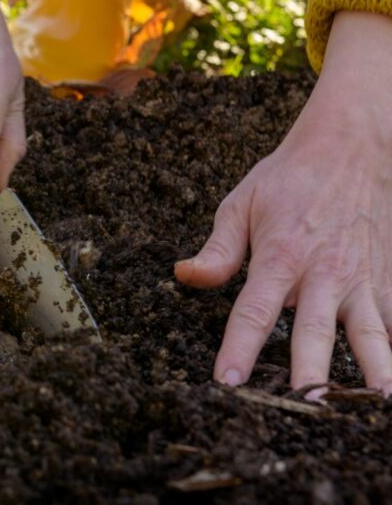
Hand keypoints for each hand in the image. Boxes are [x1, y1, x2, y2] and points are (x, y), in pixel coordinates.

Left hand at [176, 11, 391, 395]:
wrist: (353, 144)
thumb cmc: (289, 177)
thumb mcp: (240, 204)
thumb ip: (217, 250)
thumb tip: (184, 276)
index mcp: (280, 256)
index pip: (253, 312)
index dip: (240, 349)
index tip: (228, 383)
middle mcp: (324, 273)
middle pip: (315, 332)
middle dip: (310, 373)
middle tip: (305, 409)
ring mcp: (363, 279)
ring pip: (372, 334)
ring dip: (375, 370)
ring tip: (377, 404)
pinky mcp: (391, 279)